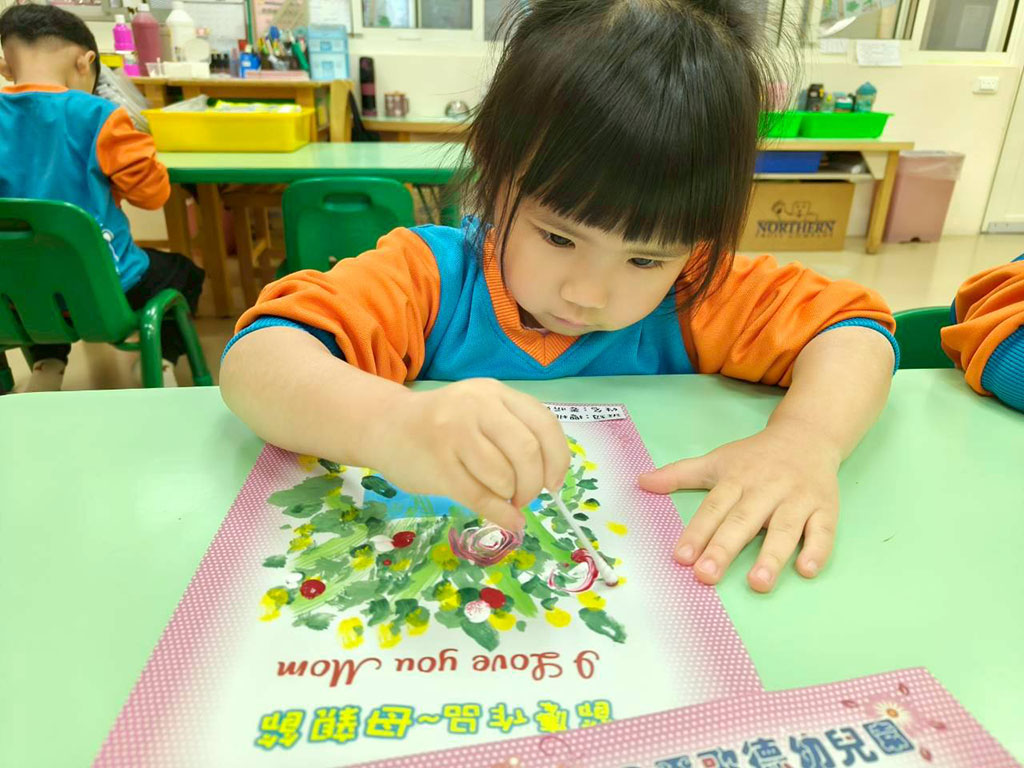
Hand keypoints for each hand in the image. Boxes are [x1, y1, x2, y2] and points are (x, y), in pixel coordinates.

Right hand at [374, 379, 570, 530]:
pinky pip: (481, 497)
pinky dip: (502, 515)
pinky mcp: (439, 465)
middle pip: (528, 452)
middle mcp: (477, 407)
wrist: (384, 426)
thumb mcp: (481, 412)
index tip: (554, 483)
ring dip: (511, 497)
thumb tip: (550, 479)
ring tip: (501, 496)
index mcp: (495, 393)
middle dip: (533, 485)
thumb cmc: (442, 424)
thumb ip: (516, 433)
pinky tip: (508, 520)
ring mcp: (455, 434)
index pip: (544, 425)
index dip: (557, 459)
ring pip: (504, 477)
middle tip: (524, 497)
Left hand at [637, 420, 840, 591]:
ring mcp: (797, 498)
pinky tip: (806, 570)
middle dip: (724, 548)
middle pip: (743, 520)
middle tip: (707, 575)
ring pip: (785, 528)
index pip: (713, 508)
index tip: (681, 557)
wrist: (807, 435)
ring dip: (772, 556)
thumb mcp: (716, 460)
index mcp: (737, 479)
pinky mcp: (825, 507)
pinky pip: (823, 530)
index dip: (697, 532)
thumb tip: (640, 481)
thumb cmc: (755, 456)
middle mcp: (765, 489)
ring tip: (757, 583)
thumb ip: (679, 474)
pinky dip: (817, 550)